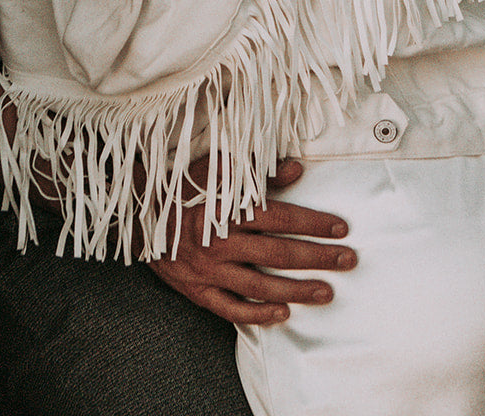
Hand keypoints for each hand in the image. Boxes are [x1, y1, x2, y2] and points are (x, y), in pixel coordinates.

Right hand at [148, 158, 355, 325]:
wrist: (136, 216)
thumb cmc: (179, 188)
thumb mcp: (214, 168)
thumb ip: (256, 171)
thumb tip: (295, 169)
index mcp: (227, 209)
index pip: (280, 217)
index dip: (313, 222)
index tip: (340, 227)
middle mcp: (221, 242)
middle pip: (279, 253)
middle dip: (318, 257)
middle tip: (348, 260)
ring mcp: (210, 271)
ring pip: (262, 286)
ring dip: (298, 290)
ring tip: (327, 291)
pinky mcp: (198, 291)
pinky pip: (233, 309)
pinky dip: (259, 315)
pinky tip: (285, 315)